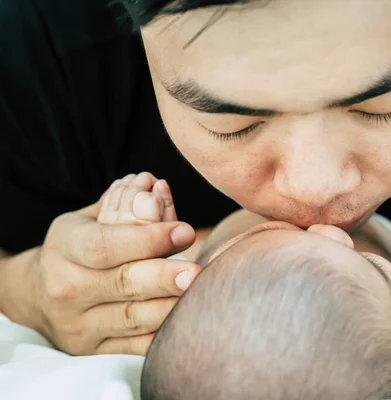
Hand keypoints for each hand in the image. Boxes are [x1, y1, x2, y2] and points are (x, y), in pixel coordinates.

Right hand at [7, 173, 200, 354]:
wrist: (36, 295)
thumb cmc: (76, 249)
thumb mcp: (87, 221)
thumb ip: (123, 206)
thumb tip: (158, 186)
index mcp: (64, 247)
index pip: (106, 245)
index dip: (147, 239)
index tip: (185, 232)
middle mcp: (67, 288)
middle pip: (122, 283)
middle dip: (163, 278)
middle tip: (195, 273)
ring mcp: (78, 324)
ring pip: (132, 318)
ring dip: (170, 307)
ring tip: (198, 295)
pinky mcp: (92, 350)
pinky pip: (135, 346)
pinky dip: (163, 334)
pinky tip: (186, 320)